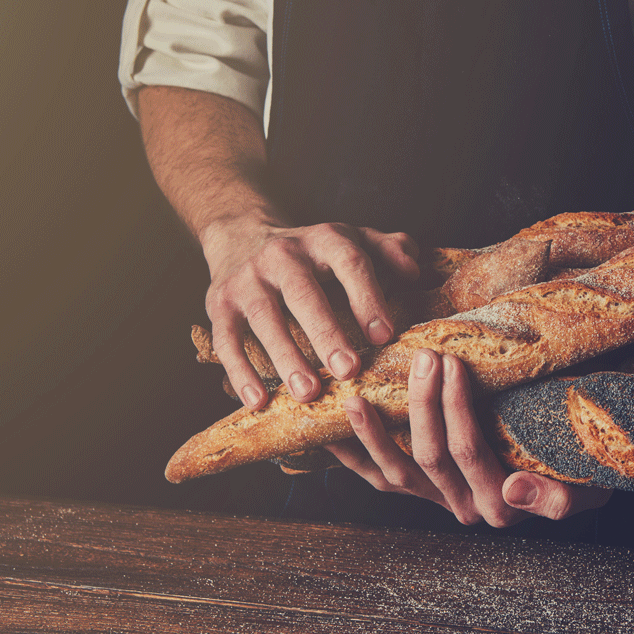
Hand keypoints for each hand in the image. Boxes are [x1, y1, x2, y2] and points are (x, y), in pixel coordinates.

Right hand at [135, 86, 421, 410]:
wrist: (242, 233)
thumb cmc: (315, 252)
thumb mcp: (354, 240)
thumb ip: (391, 251)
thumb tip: (415, 271)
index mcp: (325, 239)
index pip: (349, 262)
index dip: (367, 297)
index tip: (384, 335)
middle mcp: (283, 254)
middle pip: (304, 292)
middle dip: (326, 332)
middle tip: (348, 371)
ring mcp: (247, 278)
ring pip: (265, 318)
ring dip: (286, 357)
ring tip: (308, 393)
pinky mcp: (219, 303)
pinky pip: (227, 339)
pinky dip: (240, 371)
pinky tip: (257, 400)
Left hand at [324, 349, 611, 525]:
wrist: (572, 477)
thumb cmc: (582, 470)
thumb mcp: (588, 489)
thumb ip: (558, 500)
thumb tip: (513, 491)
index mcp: (502, 505)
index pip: (469, 451)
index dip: (455, 408)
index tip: (453, 363)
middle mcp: (465, 507)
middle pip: (428, 455)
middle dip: (421, 402)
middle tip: (423, 354)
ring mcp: (435, 499)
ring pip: (392, 469)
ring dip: (373, 429)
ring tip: (358, 390)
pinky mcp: (415, 491)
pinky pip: (375, 476)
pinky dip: (350, 451)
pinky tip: (327, 426)